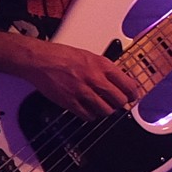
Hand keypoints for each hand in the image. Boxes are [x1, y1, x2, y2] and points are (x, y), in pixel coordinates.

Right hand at [16, 39, 142, 118]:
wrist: (39, 60)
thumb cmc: (59, 55)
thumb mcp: (88, 56)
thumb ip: (103, 68)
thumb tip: (116, 80)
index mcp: (101, 65)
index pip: (127, 84)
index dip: (132, 94)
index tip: (132, 96)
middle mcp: (94, 78)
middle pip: (119, 100)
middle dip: (120, 103)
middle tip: (117, 103)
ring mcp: (82, 91)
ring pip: (105, 110)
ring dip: (106, 110)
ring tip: (102, 107)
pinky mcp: (70, 102)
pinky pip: (88, 116)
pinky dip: (91, 115)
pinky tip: (88, 110)